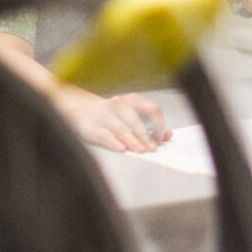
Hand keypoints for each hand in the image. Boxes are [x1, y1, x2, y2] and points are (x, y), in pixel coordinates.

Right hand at [53, 88, 172, 152]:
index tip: (160, 138)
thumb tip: (168, 134)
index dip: (159, 124)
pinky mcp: (91, 126)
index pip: (152, 109)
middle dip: (145, 136)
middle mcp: (119, 104)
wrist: (83, 111)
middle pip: (136, 121)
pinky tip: (121, 148)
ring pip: (121, 128)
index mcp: (133, 100)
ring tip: (140, 151)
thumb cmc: (113, 115)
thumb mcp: (133, 115)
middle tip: (151, 149)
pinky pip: (104, 134)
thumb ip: (151, 125)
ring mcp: (105, 114)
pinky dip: (113, 142)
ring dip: (133, 141)